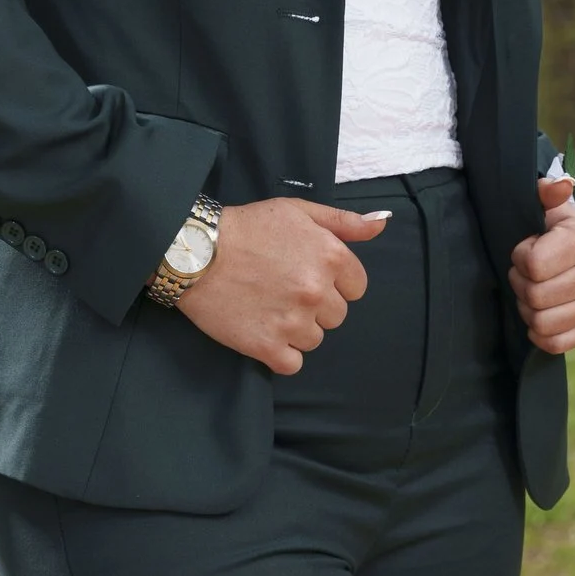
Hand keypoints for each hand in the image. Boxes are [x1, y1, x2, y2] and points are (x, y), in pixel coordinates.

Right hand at [176, 197, 388, 375]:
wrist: (194, 252)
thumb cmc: (245, 227)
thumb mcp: (296, 212)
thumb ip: (343, 221)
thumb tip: (380, 223)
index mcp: (330, 257)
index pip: (356, 288)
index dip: (332, 283)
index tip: (306, 276)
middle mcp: (316, 291)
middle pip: (336, 316)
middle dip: (314, 306)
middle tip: (281, 290)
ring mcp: (293, 322)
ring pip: (314, 340)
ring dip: (296, 329)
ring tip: (267, 307)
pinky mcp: (268, 347)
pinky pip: (293, 364)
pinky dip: (280, 353)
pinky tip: (262, 332)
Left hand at [510, 172, 574, 354]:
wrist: (570, 251)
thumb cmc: (547, 227)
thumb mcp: (543, 205)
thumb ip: (544, 192)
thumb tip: (559, 186)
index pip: (534, 264)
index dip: (519, 258)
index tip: (525, 250)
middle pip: (536, 296)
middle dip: (520, 284)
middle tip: (525, 274)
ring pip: (543, 322)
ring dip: (528, 309)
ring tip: (532, 292)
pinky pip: (556, 343)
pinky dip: (539, 333)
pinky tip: (540, 314)